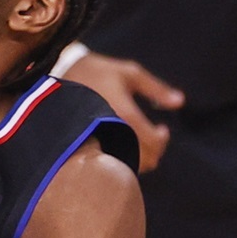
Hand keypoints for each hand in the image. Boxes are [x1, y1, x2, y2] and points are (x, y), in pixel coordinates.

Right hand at [65, 52, 183, 171]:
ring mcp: (97, 142)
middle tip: (154, 138)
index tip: (162, 130)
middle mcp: (112, 131)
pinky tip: (121, 143)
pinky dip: (123, 158)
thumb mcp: (128, 72)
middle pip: (145, 160)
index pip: (153, 142)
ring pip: (129, 166)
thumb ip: (156, 88)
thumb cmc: (96, 72)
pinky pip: (112, 163)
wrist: (55, 78)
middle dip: (154, 151)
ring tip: (139, 141)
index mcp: (124, 113)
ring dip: (140, 157)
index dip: (162, 140)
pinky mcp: (85, 147)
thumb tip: (180, 103)